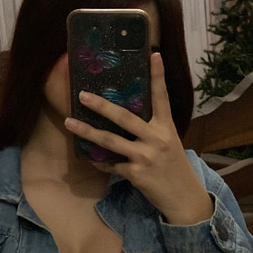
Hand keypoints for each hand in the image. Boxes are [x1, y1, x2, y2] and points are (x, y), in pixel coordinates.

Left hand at [64, 53, 213, 224]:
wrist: (183, 197)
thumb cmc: (173, 167)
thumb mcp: (169, 143)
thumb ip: (152, 129)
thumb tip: (126, 117)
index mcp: (166, 127)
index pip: (162, 97)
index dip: (158, 76)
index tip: (154, 55)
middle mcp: (157, 139)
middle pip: (124, 118)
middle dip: (101, 105)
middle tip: (83, 95)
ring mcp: (145, 157)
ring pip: (110, 141)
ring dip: (87, 132)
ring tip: (69, 123)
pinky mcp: (136, 174)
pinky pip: (111, 164)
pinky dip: (100, 162)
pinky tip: (91, 158)